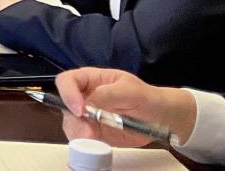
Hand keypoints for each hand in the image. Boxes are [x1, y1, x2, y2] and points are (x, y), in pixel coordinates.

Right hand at [55, 68, 198, 148]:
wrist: (160, 118)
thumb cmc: (146, 98)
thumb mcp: (130, 90)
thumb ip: (108, 93)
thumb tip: (88, 103)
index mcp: (90, 79)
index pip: (67, 81)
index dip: (67, 93)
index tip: (79, 110)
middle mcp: (84, 96)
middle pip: (65, 105)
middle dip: (74, 120)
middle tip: (88, 132)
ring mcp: (88, 116)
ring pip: (71, 124)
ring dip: (79, 134)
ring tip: (95, 140)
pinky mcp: (94, 132)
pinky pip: (82, 138)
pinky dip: (86, 143)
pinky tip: (98, 144)